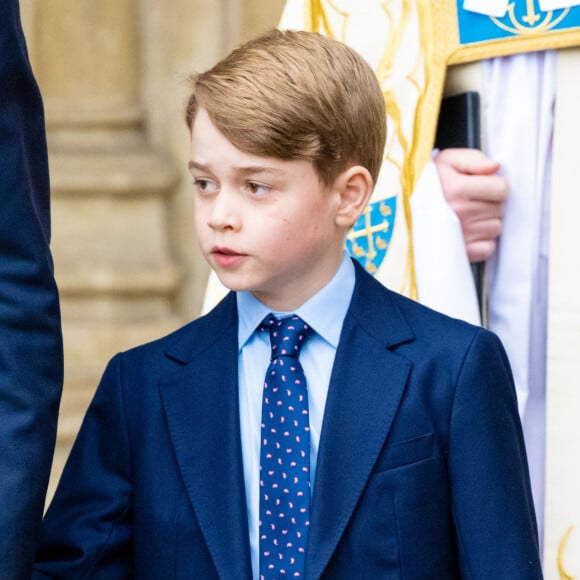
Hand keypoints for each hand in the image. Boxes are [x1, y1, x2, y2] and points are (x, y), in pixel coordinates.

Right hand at [434, 148, 507, 262]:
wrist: (403, 205)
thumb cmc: (429, 180)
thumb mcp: (448, 160)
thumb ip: (474, 159)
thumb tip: (496, 167)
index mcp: (457, 189)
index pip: (501, 189)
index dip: (496, 185)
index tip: (484, 185)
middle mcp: (459, 213)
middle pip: (500, 208)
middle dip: (492, 202)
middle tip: (475, 200)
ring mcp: (460, 235)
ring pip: (495, 228)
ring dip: (488, 221)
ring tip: (471, 215)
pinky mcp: (460, 252)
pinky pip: (488, 248)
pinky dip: (483, 241)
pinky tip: (470, 231)